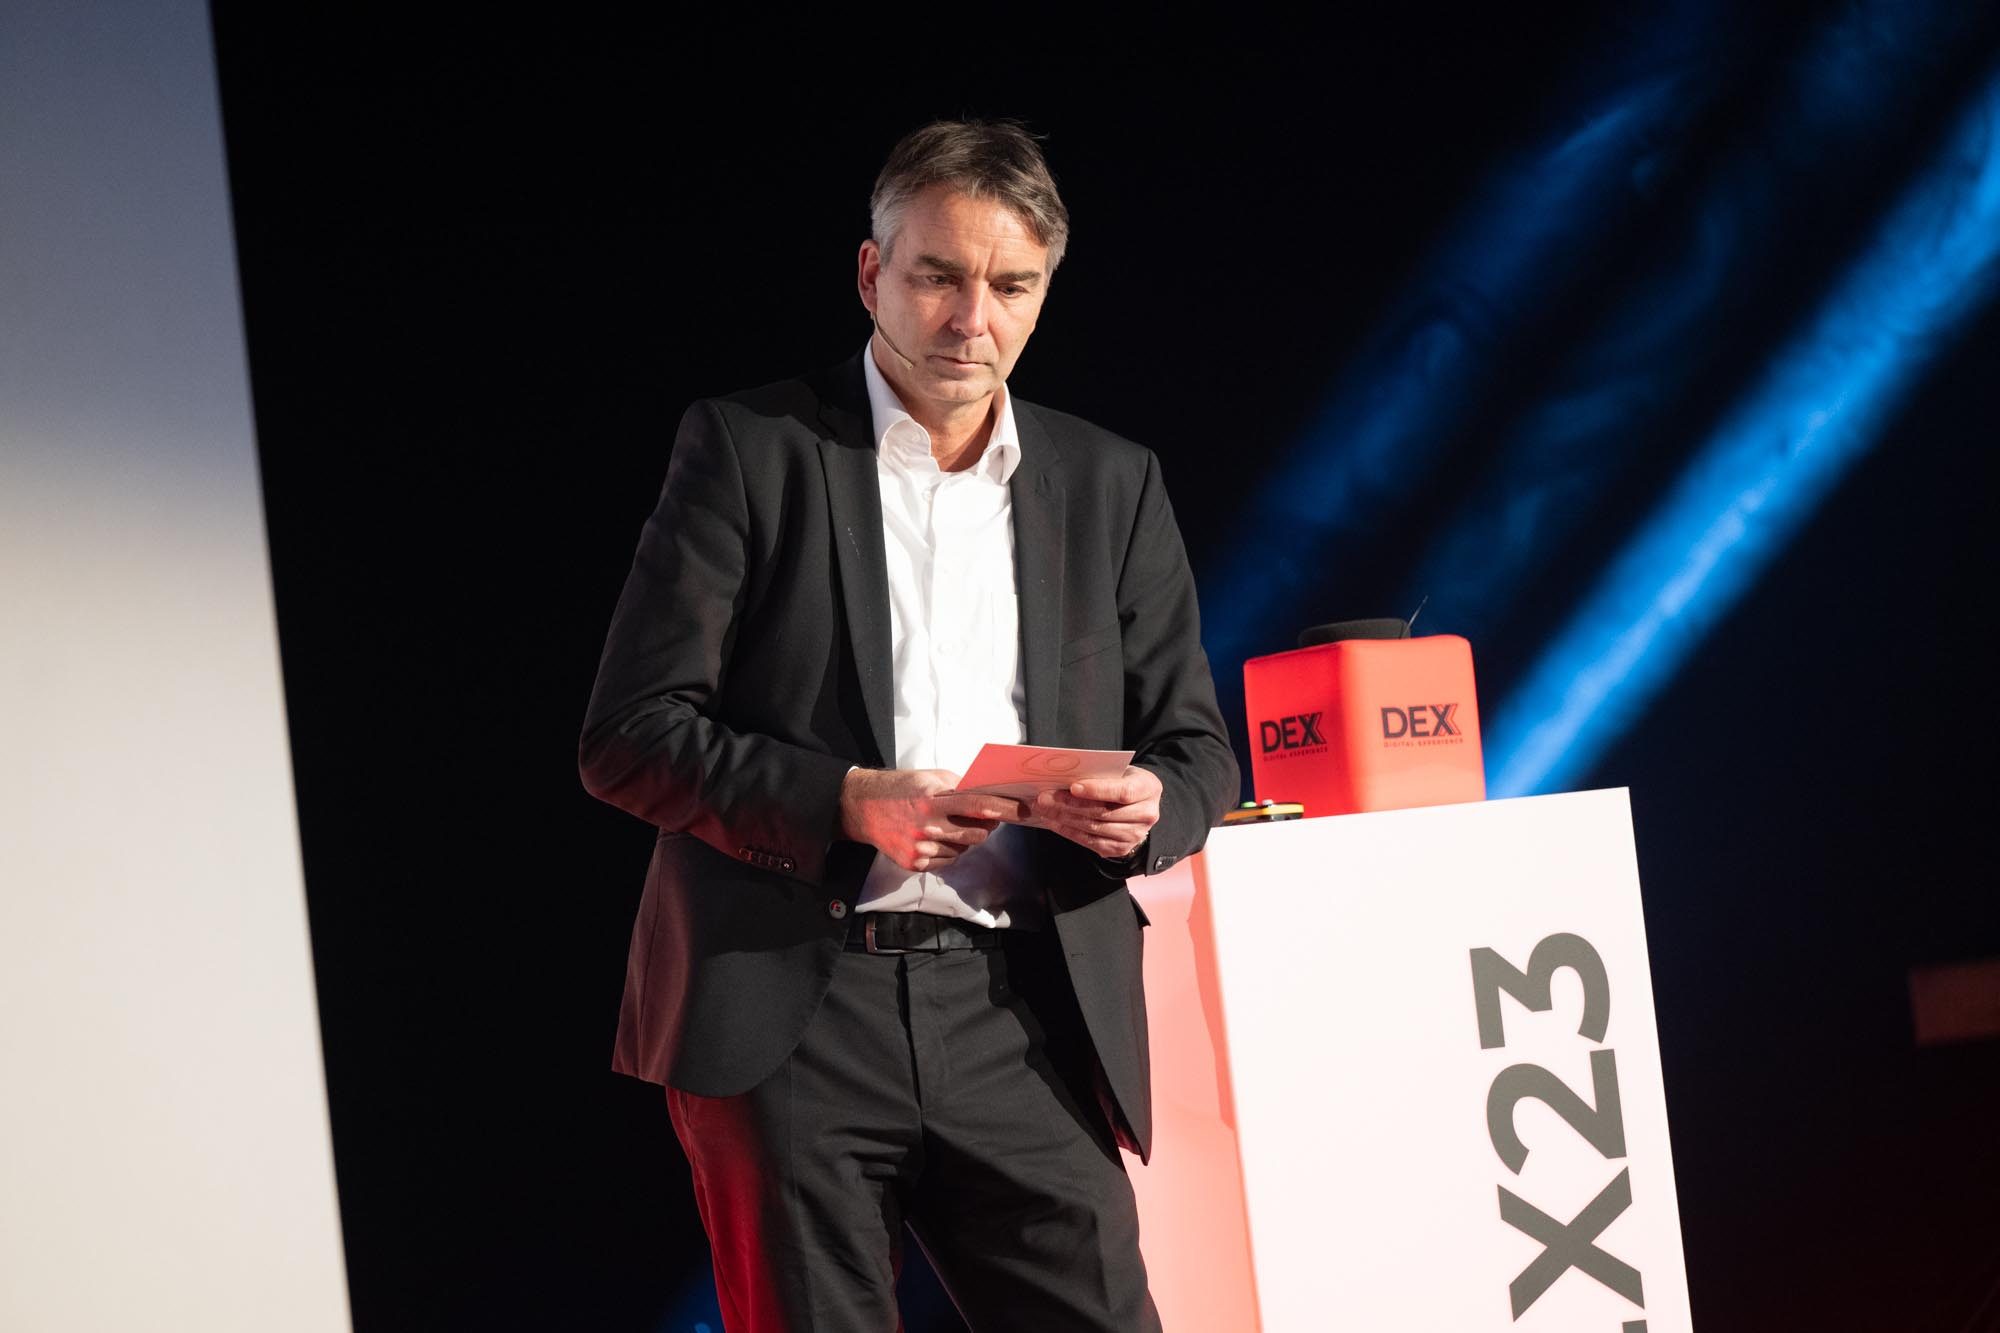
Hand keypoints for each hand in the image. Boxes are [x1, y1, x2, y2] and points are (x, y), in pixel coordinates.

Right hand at [839, 768, 1027, 872]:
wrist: (863, 808)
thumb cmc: (901, 788)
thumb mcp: (930, 778)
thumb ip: (960, 787)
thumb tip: (990, 795)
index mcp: (932, 799)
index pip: (978, 805)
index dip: (1004, 809)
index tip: (1022, 811)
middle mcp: (927, 825)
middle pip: (977, 834)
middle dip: (986, 826)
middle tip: (985, 817)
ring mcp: (921, 848)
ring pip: (963, 849)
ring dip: (965, 838)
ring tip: (948, 825)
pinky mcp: (915, 864)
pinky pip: (948, 860)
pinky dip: (949, 850)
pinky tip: (936, 837)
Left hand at [1032, 765, 1161, 860]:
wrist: (1137, 803)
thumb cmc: (1122, 781)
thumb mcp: (1118, 770)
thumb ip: (1098, 773)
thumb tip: (1063, 777)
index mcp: (1148, 789)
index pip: (1122, 792)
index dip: (1097, 790)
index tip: (1073, 787)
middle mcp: (1146, 815)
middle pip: (1104, 813)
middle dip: (1070, 805)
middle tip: (1045, 797)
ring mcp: (1134, 835)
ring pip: (1094, 829)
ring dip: (1064, 818)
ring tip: (1044, 809)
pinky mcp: (1120, 849)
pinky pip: (1090, 842)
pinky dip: (1068, 831)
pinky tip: (1053, 822)